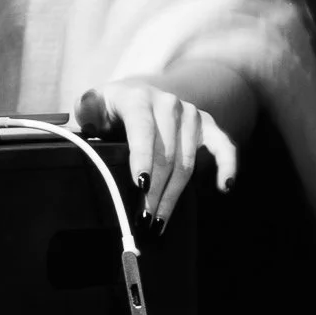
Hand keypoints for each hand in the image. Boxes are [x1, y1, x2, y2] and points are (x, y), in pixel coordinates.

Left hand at [72, 81, 238, 224]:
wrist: (136, 93)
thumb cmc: (110, 109)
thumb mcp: (92, 106)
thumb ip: (88, 110)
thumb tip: (90, 124)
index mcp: (137, 97)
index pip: (143, 129)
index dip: (142, 157)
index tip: (140, 184)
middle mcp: (167, 103)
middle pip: (165, 154)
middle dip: (154, 191)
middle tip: (144, 219)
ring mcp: (190, 113)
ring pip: (186, 161)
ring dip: (174, 195)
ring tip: (160, 221)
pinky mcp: (206, 124)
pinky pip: (223, 146)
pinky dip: (227, 166)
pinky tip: (224, 187)